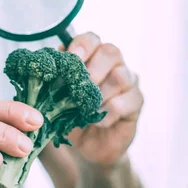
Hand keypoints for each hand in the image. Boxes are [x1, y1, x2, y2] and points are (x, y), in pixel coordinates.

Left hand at [63, 32, 143, 164]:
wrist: (87, 148)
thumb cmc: (72, 116)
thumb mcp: (58, 97)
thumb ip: (56, 78)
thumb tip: (51, 61)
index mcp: (92, 57)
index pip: (91, 39)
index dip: (81, 46)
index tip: (70, 59)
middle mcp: (113, 65)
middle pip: (111, 52)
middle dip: (92, 70)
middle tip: (78, 89)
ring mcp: (128, 82)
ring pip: (120, 75)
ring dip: (99, 93)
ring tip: (85, 109)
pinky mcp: (136, 102)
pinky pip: (128, 100)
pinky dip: (109, 111)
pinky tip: (97, 120)